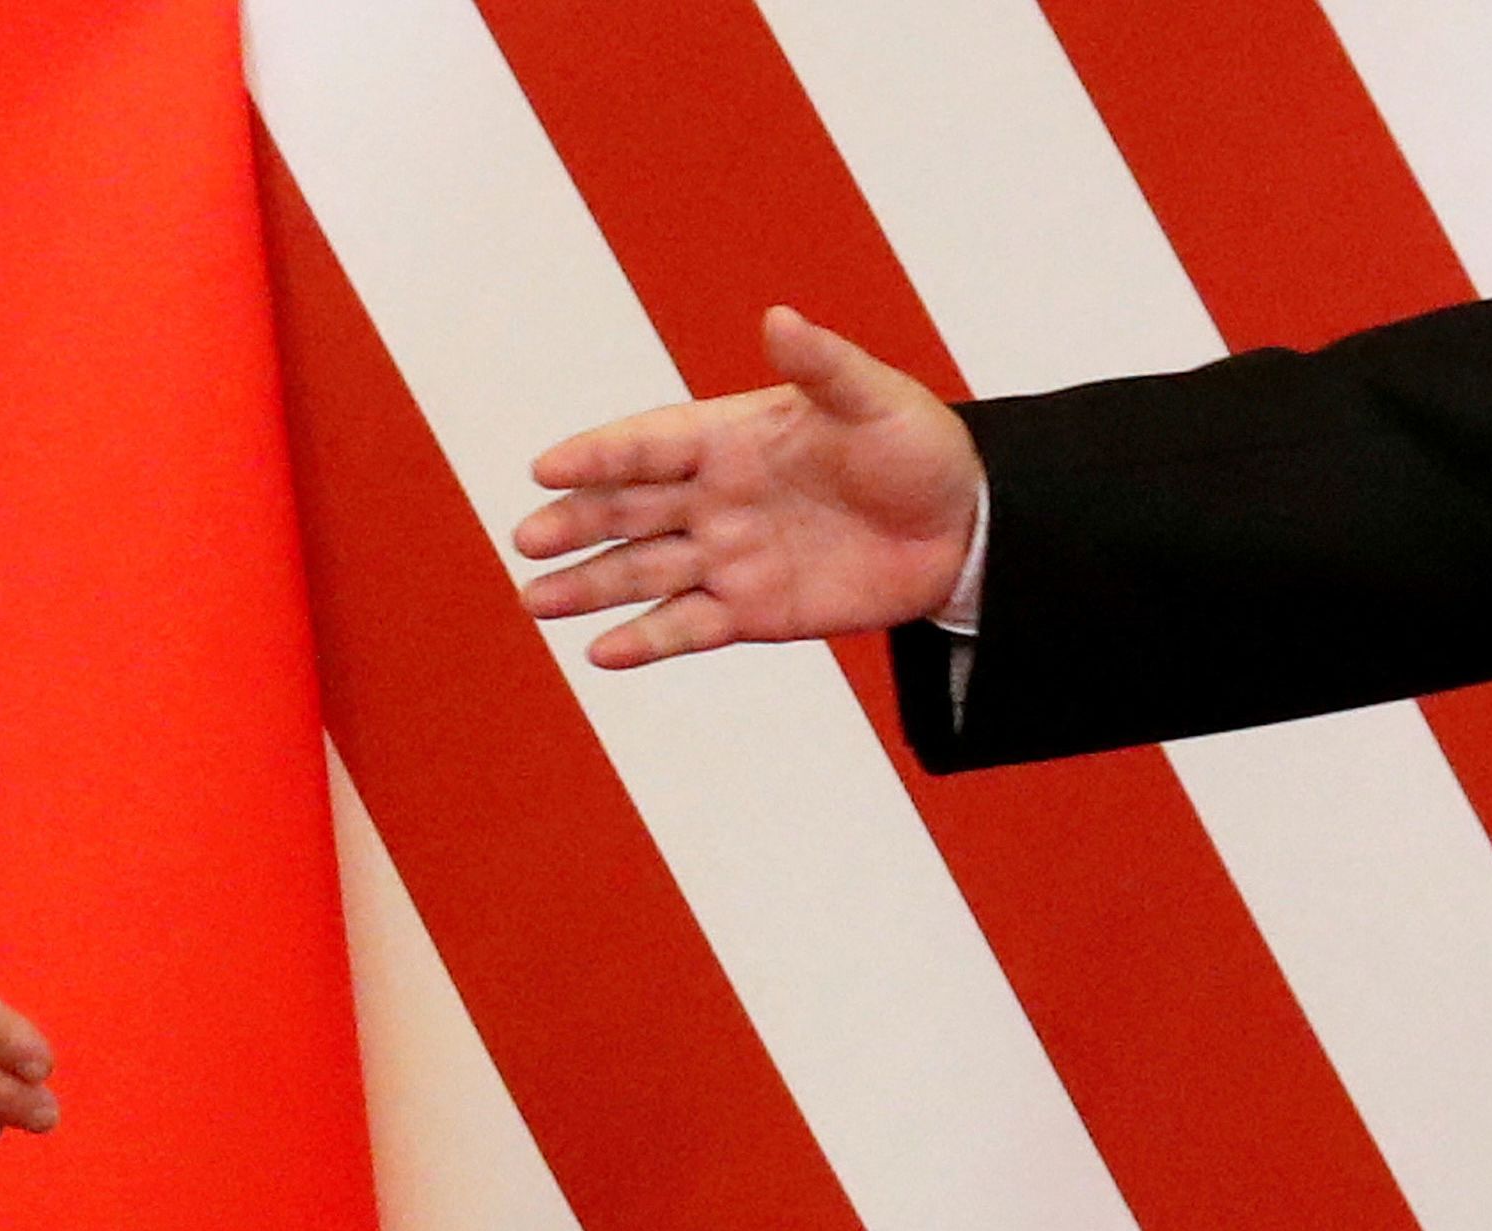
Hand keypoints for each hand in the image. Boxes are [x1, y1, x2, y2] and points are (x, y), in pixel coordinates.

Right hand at [515, 306, 982, 666]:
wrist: (963, 528)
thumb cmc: (918, 448)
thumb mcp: (876, 400)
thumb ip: (823, 365)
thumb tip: (779, 317)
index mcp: (730, 436)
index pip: (648, 445)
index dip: (597, 455)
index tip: (546, 467)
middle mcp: (715, 497)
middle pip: (627, 511)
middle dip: (576, 524)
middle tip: (528, 540)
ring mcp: (728, 556)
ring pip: (642, 573)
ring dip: (589, 587)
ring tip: (537, 601)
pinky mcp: (751, 611)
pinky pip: (687, 627)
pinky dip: (646, 640)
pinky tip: (603, 652)